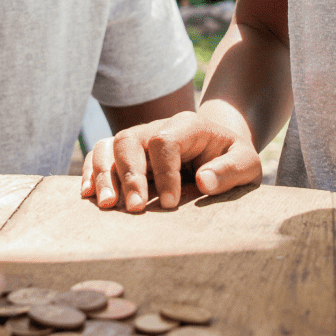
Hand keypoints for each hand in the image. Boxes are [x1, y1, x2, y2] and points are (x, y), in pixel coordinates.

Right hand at [77, 103, 259, 211]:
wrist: (219, 150)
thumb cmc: (233, 160)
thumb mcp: (247, 164)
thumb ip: (231, 170)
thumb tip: (203, 181)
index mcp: (188, 126)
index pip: (165, 141)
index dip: (164, 172)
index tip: (172, 204)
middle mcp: (157, 128)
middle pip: (130, 140)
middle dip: (129, 176)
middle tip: (136, 209)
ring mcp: (138, 139)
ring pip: (109, 146)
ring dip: (104, 175)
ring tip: (107, 206)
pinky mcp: (125, 154)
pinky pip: (99, 155)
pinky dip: (91, 172)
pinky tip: (88, 194)